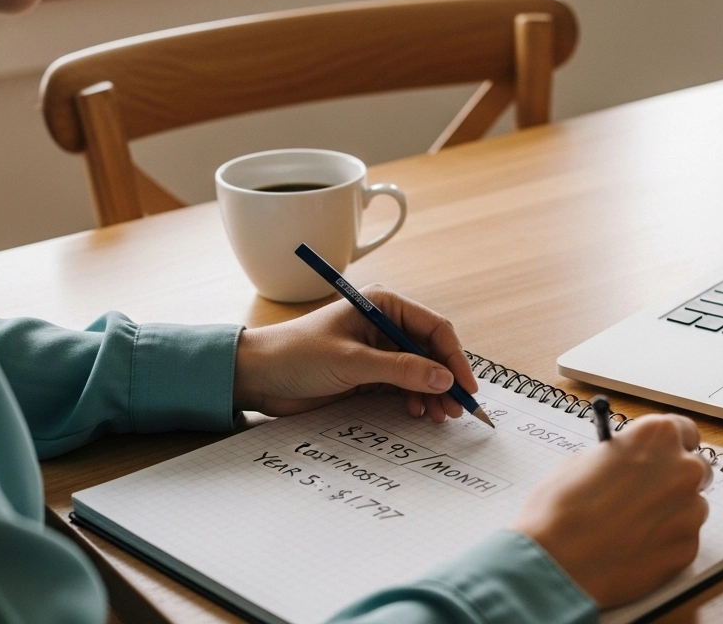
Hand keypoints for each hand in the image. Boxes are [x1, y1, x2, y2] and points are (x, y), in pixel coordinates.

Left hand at [232, 284, 478, 419]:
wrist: (257, 376)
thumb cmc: (296, 355)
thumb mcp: (351, 361)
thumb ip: (399, 370)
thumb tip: (444, 378)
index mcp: (383, 305)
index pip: (434, 328)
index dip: (454, 357)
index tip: (465, 386)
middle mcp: (385, 325)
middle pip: (431, 352)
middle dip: (445, 380)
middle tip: (454, 410)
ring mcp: (378, 351)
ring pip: (420, 372)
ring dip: (432, 393)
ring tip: (438, 417)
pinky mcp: (369, 375)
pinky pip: (404, 387)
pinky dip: (415, 400)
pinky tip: (417, 413)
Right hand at [512, 414, 712, 608]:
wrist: (558, 562)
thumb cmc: (560, 509)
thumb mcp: (582, 462)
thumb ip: (619, 457)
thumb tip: (626, 464)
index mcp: (656, 436)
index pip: (685, 431)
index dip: (672, 446)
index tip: (663, 456)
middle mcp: (682, 468)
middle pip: (695, 469)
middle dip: (675, 481)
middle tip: (646, 496)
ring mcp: (690, 510)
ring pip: (691, 507)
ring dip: (671, 513)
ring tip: (632, 528)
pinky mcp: (688, 547)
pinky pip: (684, 539)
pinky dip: (666, 543)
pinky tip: (635, 549)